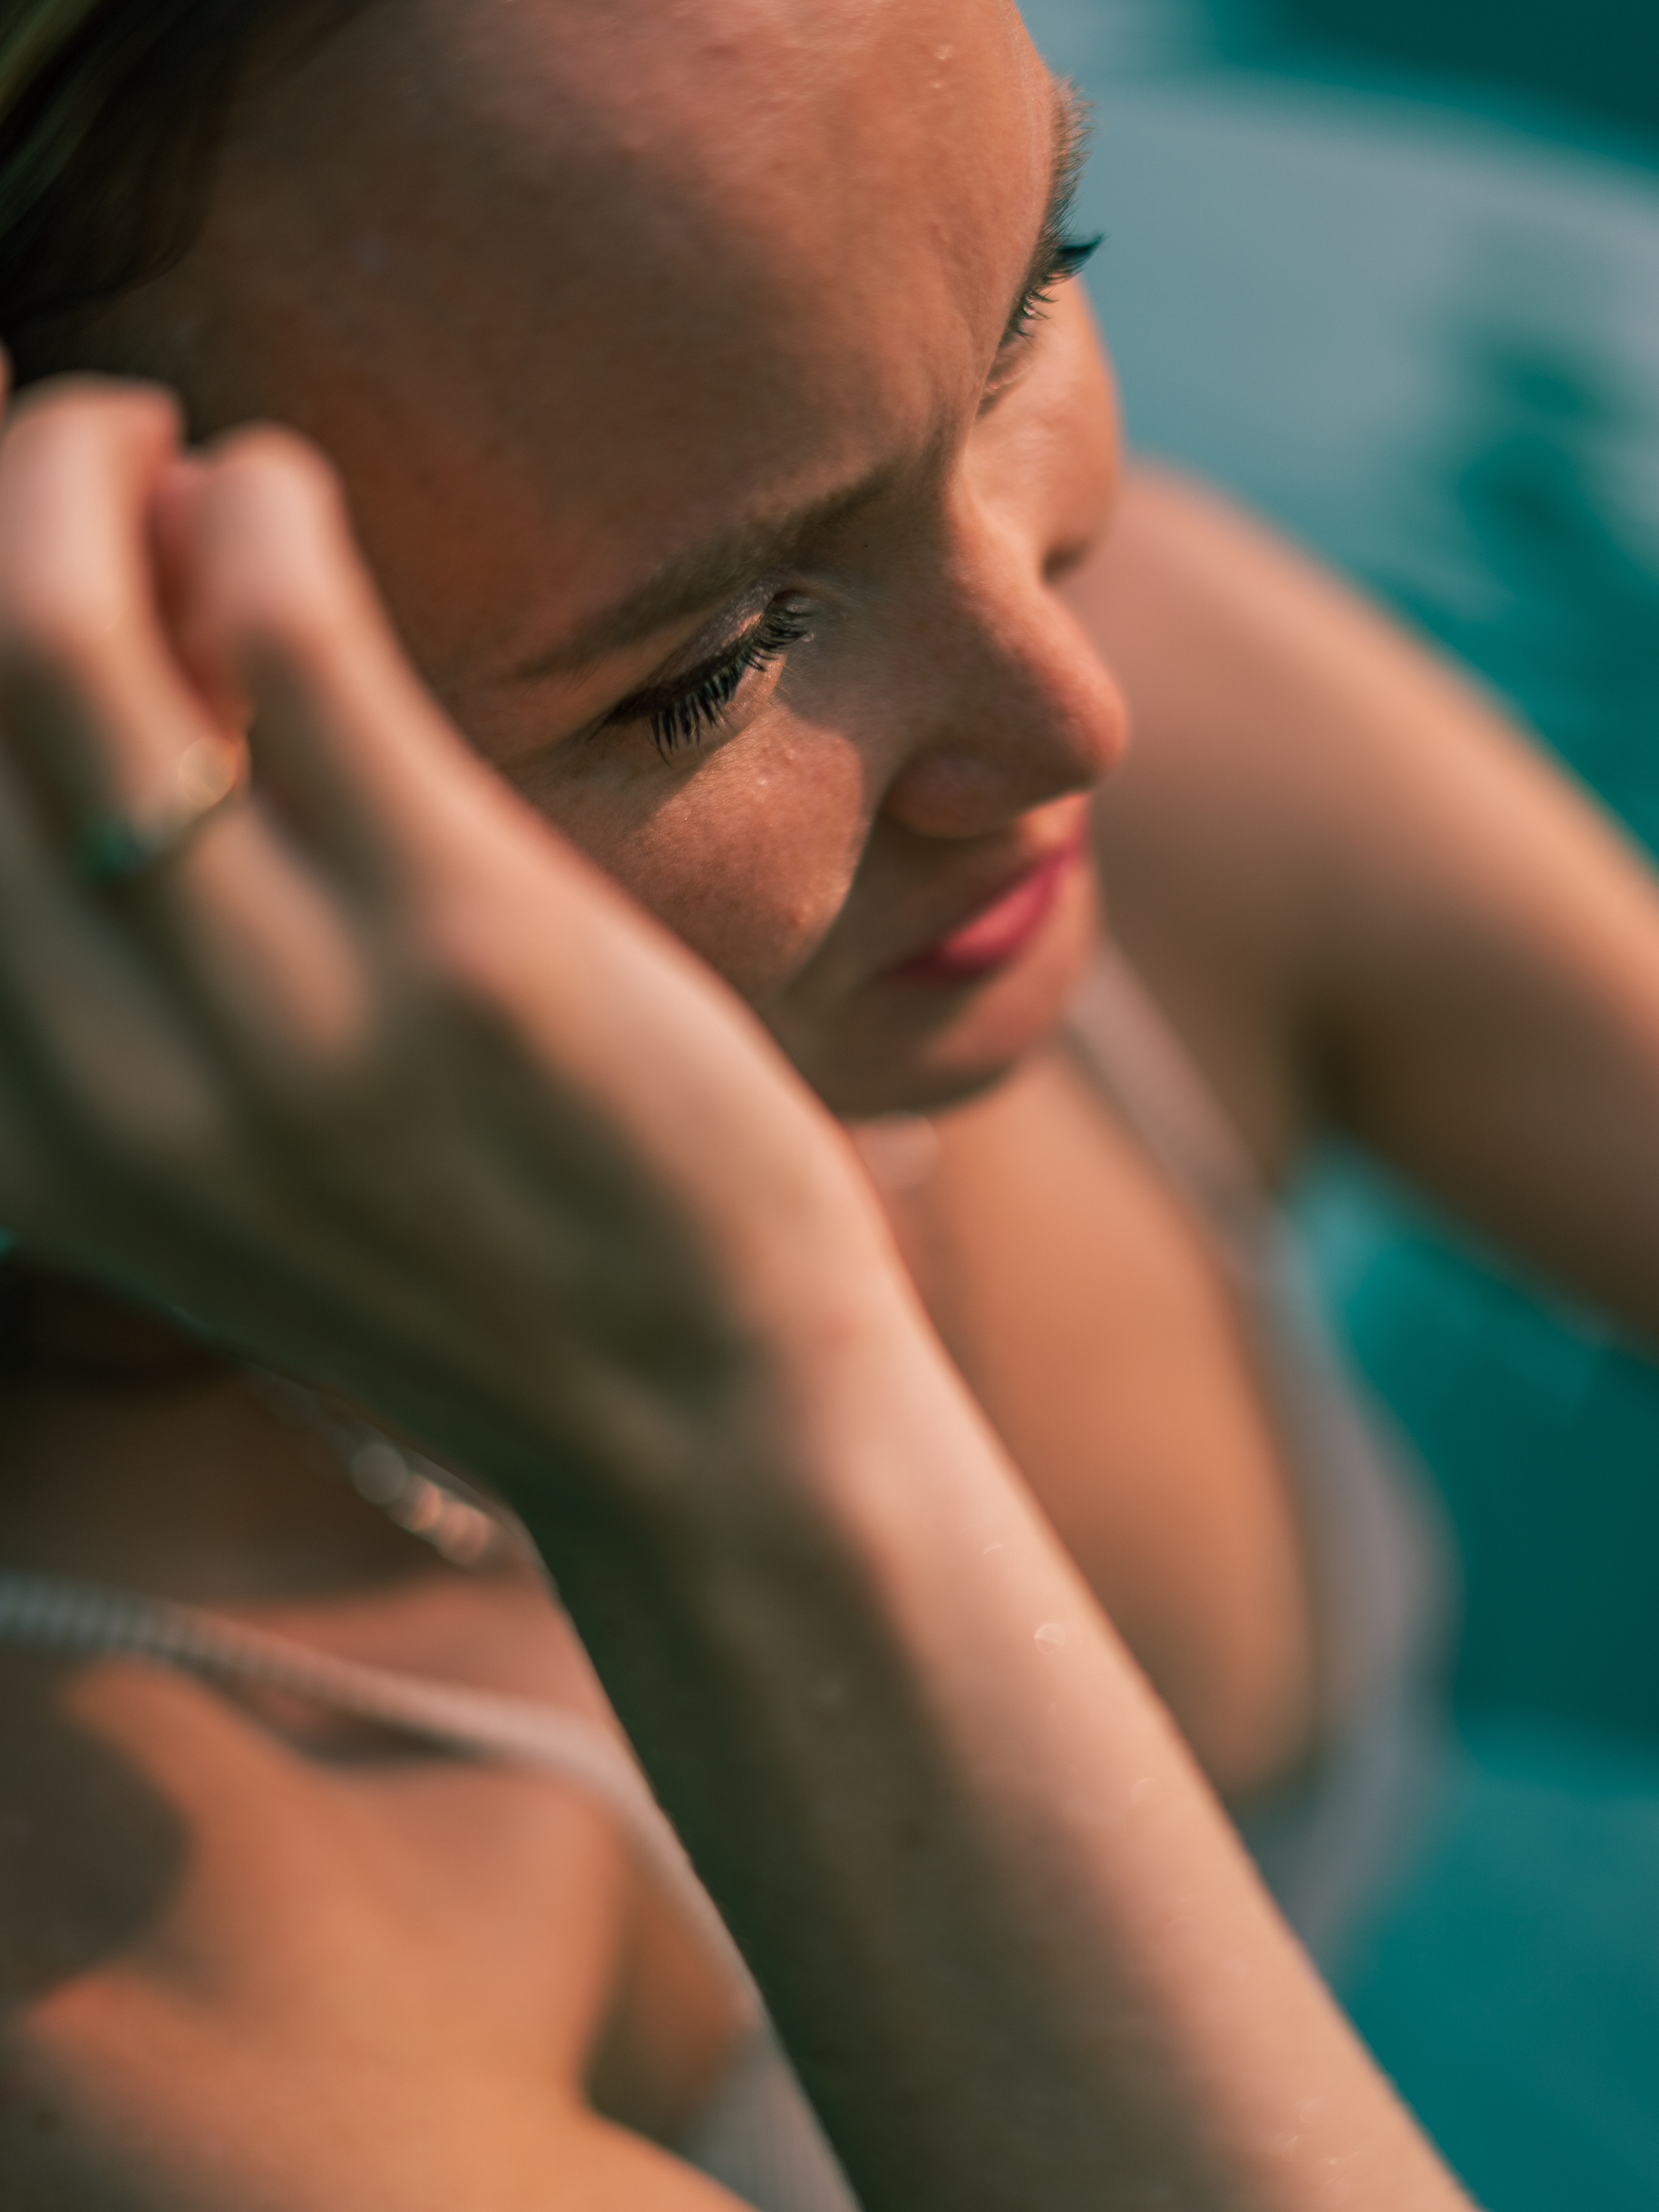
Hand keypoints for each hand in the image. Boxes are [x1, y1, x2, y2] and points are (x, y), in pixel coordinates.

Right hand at [0, 377, 881, 1508]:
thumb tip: (94, 706)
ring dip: (79, 467)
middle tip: (62, 441)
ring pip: (54, 641)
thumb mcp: (231, 1186)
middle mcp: (114, 1085)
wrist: (701, 1432)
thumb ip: (119, 1017)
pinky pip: (284, 633)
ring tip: (155, 441)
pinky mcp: (453, 937)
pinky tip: (280, 498)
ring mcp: (280, 1012)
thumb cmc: (486, 1277)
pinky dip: (255, 509)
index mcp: (38, 1148)